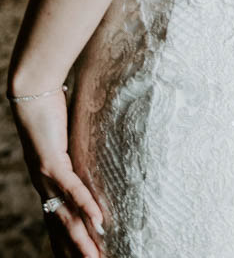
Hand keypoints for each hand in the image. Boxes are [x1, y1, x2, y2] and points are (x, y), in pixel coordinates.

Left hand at [7, 88, 105, 256]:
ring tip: (95, 257)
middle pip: (62, 227)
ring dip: (82, 240)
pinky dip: (86, 206)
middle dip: (76, 250)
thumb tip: (93, 144)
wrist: (32, 94)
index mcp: (47, 182)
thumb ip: (75, 146)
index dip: (66, 242)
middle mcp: (45, 185)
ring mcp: (47, 177)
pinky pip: (73, 190)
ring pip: (67, 216)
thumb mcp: (65, 135)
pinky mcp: (53, 163)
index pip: (57, 220)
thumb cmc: (48, 109)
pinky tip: (99, 221)